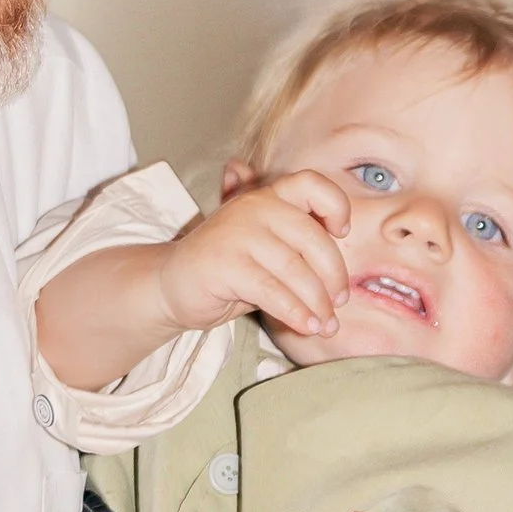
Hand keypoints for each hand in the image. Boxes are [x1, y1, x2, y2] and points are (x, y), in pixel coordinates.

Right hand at [152, 170, 352, 345]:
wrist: (170, 285)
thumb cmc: (227, 271)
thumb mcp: (266, 254)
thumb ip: (299, 255)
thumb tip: (341, 288)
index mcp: (268, 197)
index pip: (312, 184)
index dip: (336, 205)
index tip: (342, 233)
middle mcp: (254, 208)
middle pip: (313, 238)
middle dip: (333, 276)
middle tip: (339, 302)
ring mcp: (238, 234)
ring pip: (296, 270)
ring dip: (317, 303)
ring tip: (325, 325)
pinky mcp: (226, 264)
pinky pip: (273, 291)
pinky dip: (295, 312)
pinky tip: (305, 326)